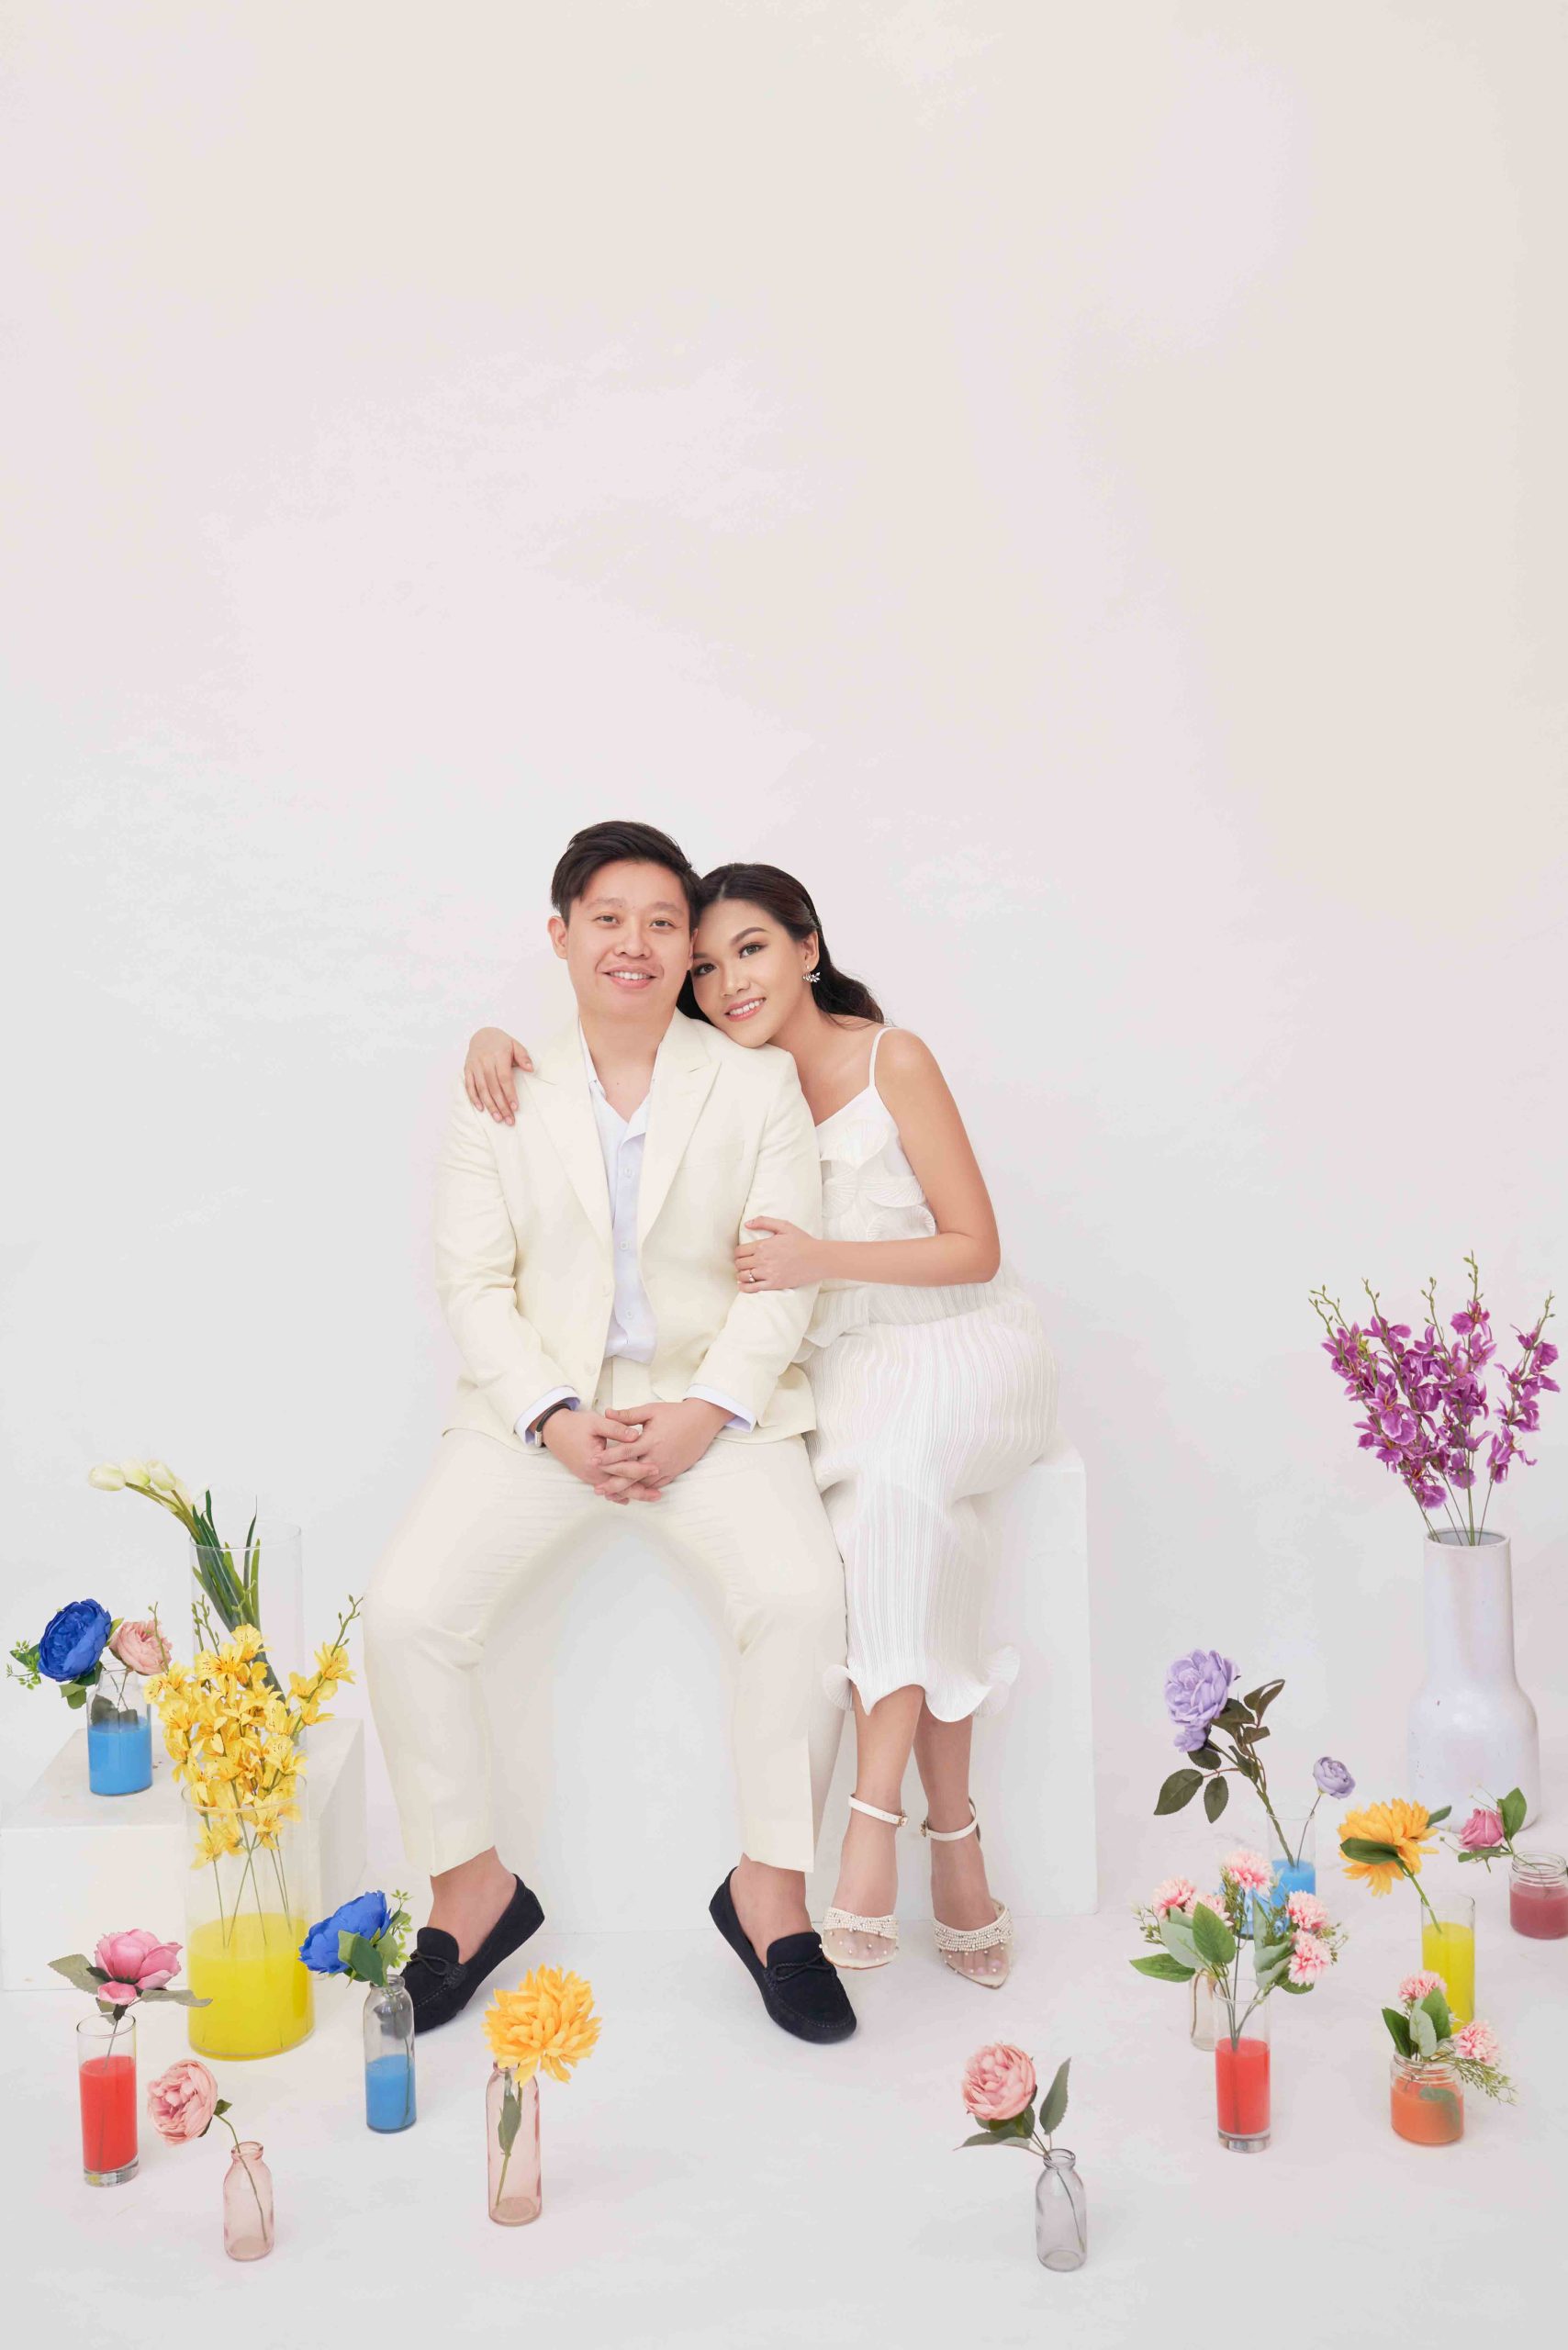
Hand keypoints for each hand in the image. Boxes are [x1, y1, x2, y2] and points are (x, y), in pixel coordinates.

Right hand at [465, 1028, 532, 1124]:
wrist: (481, 1034)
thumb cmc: (501, 1042)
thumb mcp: (515, 1045)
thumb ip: (523, 1056)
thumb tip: (531, 1069)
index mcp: (498, 1055)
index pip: (504, 1078)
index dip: (509, 1093)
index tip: (515, 1107)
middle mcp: (485, 1061)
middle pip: (493, 1087)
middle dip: (501, 1105)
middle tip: (508, 1119)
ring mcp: (475, 1066)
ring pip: (481, 1089)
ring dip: (489, 1105)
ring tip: (497, 1118)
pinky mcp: (467, 1069)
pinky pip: (469, 1086)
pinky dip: (474, 1098)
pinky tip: (481, 1108)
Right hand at [540, 1407, 662, 1503]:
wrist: (553, 1430)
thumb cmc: (575, 1425)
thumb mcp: (596, 1422)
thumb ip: (616, 1428)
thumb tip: (635, 1435)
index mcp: (595, 1460)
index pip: (622, 1467)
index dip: (640, 1469)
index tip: (656, 1468)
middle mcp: (592, 1473)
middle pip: (620, 1485)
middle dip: (640, 1490)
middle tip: (658, 1495)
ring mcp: (590, 1477)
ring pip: (614, 1489)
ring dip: (632, 1493)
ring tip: (650, 1497)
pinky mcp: (589, 1476)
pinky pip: (607, 1487)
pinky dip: (618, 1493)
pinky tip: (629, 1498)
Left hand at [601, 1399, 729, 1489]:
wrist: (702, 1421)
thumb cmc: (676, 1414)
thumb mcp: (651, 1410)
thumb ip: (628, 1415)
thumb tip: (608, 1413)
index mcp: (651, 1440)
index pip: (625, 1452)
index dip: (608, 1457)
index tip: (594, 1461)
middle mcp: (658, 1457)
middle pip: (632, 1474)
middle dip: (613, 1483)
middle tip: (597, 1489)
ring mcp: (666, 1467)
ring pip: (643, 1483)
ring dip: (627, 1490)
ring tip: (611, 1494)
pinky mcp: (673, 1472)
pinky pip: (656, 1485)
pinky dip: (643, 1490)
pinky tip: (632, 1493)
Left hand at [733, 1218, 822, 1292]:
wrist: (818, 1258)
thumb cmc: (802, 1241)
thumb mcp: (784, 1226)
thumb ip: (764, 1222)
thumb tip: (746, 1223)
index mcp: (763, 1245)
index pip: (739, 1251)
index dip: (739, 1253)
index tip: (743, 1254)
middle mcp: (763, 1259)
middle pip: (740, 1263)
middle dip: (740, 1263)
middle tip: (745, 1264)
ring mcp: (768, 1273)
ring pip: (743, 1276)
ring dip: (741, 1275)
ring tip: (746, 1273)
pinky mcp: (774, 1284)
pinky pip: (752, 1288)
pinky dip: (744, 1287)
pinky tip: (743, 1285)